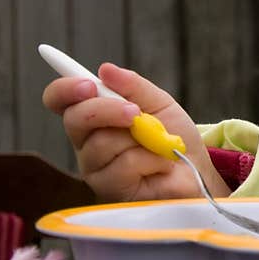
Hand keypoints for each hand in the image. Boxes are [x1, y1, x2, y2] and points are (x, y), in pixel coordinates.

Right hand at [42, 63, 229, 202]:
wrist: (197, 171)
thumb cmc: (174, 138)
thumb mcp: (159, 104)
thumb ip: (134, 86)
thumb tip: (105, 69)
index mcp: (94, 118)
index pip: (61, 101)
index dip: (64, 89)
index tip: (86, 84)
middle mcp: (87, 143)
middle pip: (75, 119)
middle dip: (106, 109)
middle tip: (134, 111)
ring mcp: (96, 169)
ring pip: (102, 143)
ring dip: (140, 137)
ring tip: (158, 144)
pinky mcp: (111, 190)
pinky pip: (126, 164)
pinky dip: (152, 158)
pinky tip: (161, 165)